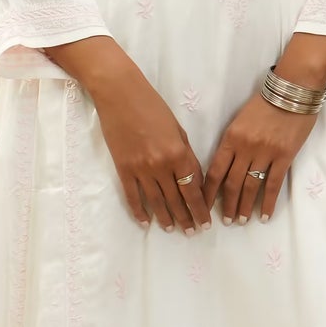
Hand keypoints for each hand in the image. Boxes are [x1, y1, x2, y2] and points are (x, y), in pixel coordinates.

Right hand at [57, 39, 207, 231]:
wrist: (120, 95)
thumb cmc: (152, 106)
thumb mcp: (177, 129)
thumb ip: (185, 154)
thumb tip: (191, 177)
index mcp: (179, 153)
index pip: (194, 189)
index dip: (200, 208)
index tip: (205, 221)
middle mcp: (162, 165)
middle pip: (177, 199)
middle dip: (186, 217)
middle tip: (193, 232)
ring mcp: (141, 169)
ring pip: (156, 201)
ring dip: (166, 218)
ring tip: (172, 230)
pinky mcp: (123, 169)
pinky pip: (133, 196)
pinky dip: (139, 211)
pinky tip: (145, 222)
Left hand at [203, 93, 316, 224]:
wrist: (292, 90)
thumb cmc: (265, 103)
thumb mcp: (240, 120)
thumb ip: (232, 142)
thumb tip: (225, 166)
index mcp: (231, 137)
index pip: (215, 170)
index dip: (208, 191)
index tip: (204, 205)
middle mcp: (245, 148)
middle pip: (231, 182)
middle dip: (226, 204)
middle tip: (224, 221)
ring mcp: (265, 153)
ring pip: (250, 186)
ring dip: (244, 206)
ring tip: (240, 221)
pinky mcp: (284, 157)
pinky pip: (273, 185)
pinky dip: (267, 203)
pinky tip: (264, 215)